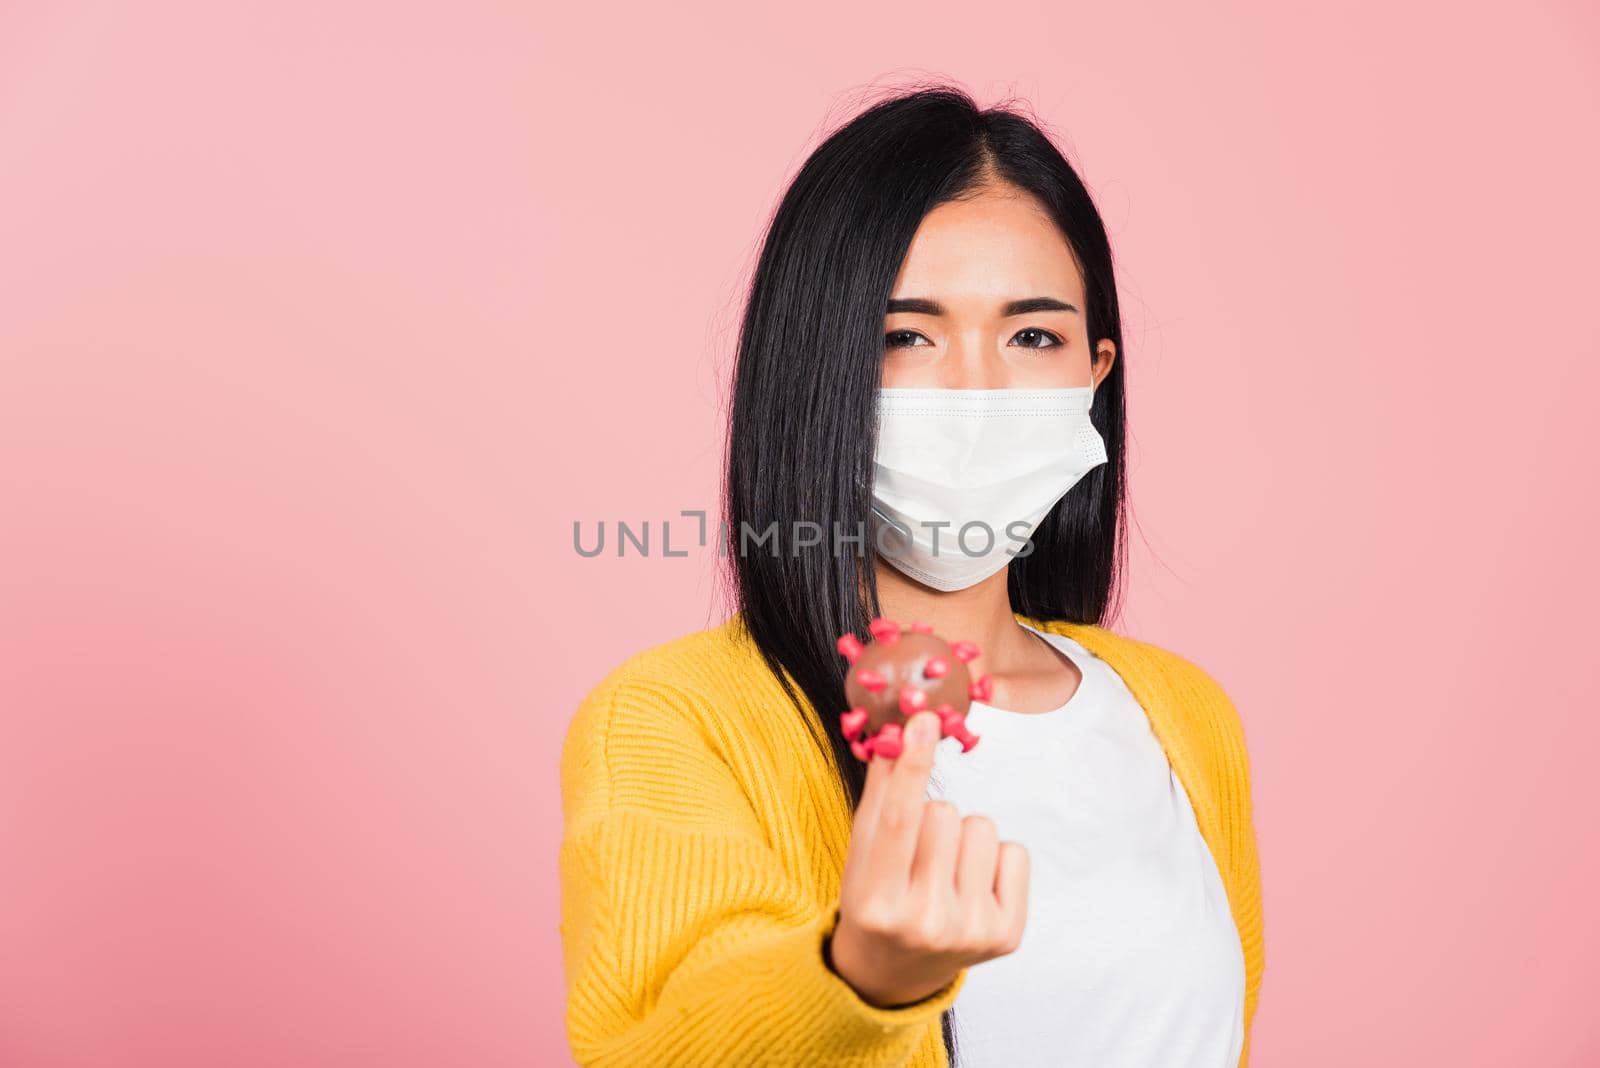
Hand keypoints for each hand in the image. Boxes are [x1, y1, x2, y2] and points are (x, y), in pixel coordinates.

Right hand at [826, 710, 1029, 1006]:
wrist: (894, 972)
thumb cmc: (874, 900)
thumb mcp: (861, 853)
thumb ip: (880, 792)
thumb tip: (900, 726)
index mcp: (877, 903)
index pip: (899, 820)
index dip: (912, 765)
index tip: (923, 720)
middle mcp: (925, 921)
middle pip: (945, 813)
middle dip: (932, 816)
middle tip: (917, 852)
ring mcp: (971, 931)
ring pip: (981, 826)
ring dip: (963, 836)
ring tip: (944, 868)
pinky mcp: (1008, 936)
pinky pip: (1015, 851)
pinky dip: (995, 858)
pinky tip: (972, 884)